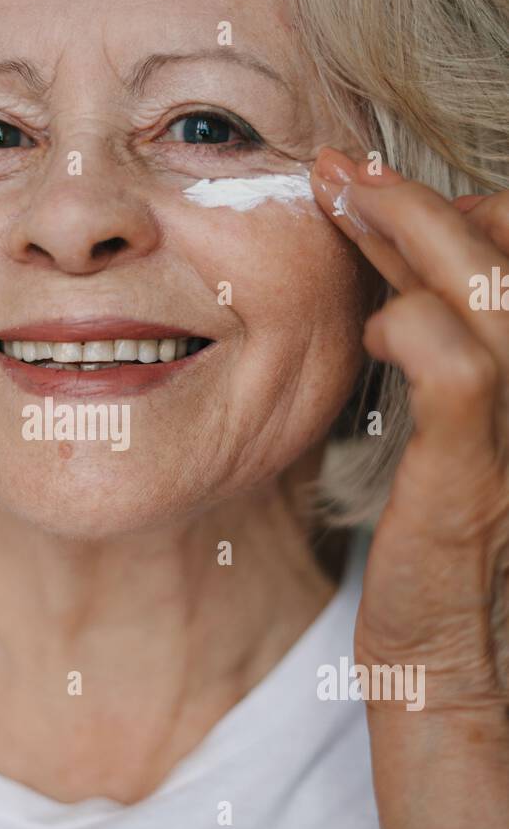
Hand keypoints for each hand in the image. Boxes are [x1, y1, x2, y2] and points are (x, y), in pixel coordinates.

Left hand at [311, 148, 508, 717]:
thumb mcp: (456, 436)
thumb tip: (397, 286)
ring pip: (489, 290)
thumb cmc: (440, 545)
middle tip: (338, 165)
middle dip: (416, 196)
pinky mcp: (476, 476)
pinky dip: (409, 326)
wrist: (454, 664)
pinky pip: (458, 369)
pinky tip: (372, 327)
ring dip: (407, 228)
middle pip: (504, 255)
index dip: (450, 211)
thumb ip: (444, 360)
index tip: (373, 188)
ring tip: (336, 195)